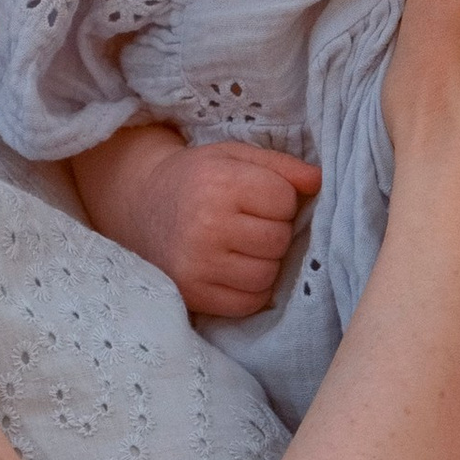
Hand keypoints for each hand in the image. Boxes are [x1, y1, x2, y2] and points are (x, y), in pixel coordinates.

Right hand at [141, 140, 322, 318]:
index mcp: (219, 183)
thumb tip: (320, 181)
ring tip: (243, 247)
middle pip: (279, 240)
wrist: (140, 206)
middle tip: (250, 224)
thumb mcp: (234, 157)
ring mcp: (198, 265)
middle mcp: (207, 225)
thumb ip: (281, 167)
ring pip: (267, 274)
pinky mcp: (193, 294)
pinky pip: (249, 302)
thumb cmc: (197, 178)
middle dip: (274, 231)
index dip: (279, 199)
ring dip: (265, 262)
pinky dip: (251, 289)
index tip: (257, 198)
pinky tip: (234, 269)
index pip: (285, 200)